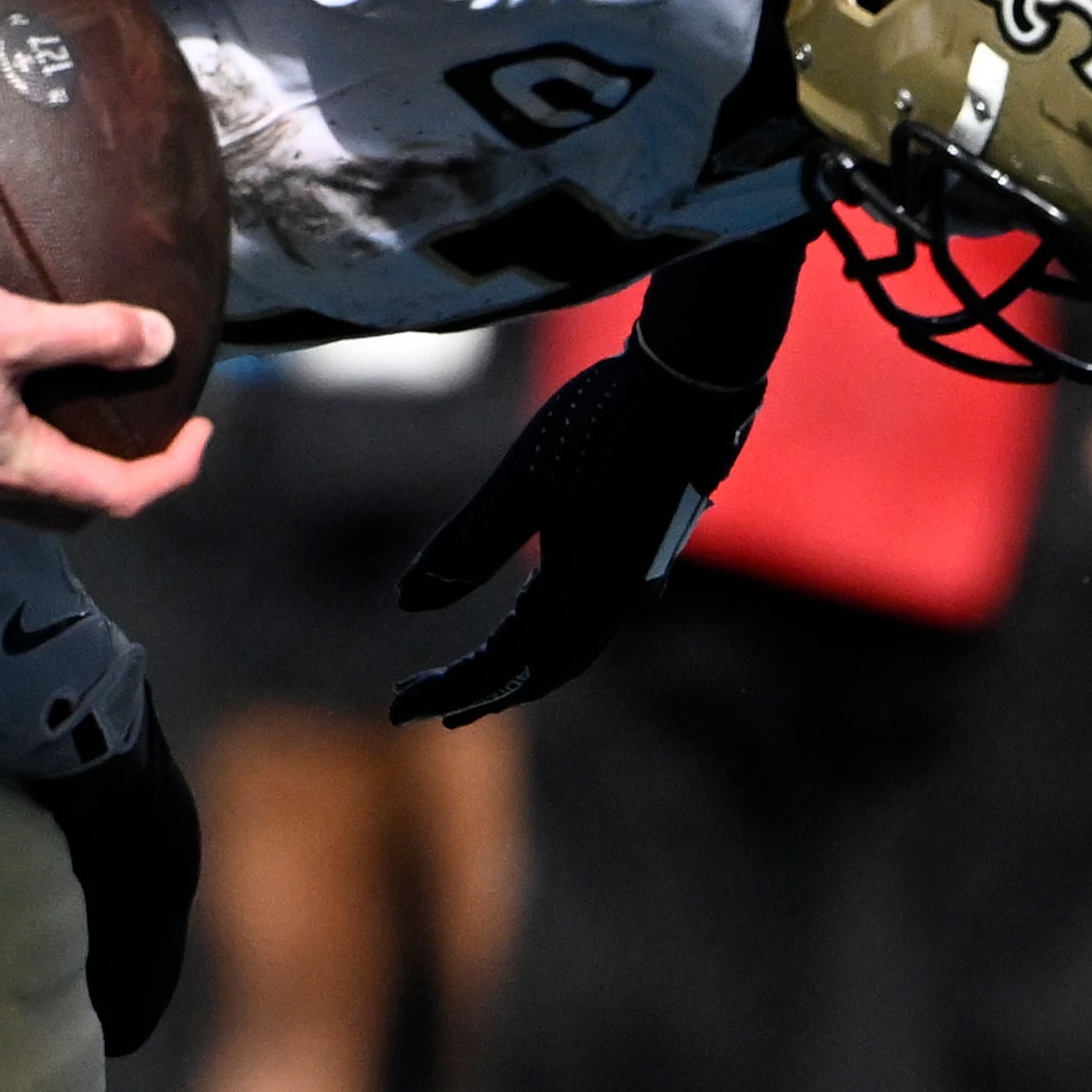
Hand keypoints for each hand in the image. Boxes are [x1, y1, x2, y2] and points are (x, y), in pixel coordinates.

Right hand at [0, 272, 209, 529]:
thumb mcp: (4, 324)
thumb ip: (90, 334)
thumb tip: (161, 340)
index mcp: (13, 470)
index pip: (119, 495)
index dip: (173, 471)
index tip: (200, 433)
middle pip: (73, 510)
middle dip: (123, 480)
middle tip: (148, 432)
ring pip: (24, 501)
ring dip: (67, 472)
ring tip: (85, 419)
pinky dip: (21, 460)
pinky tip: (11, 411)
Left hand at [391, 341, 753, 723]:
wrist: (692, 382)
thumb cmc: (603, 426)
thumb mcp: (522, 484)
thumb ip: (465, 547)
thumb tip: (405, 602)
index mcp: (586, 597)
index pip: (506, 666)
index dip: (451, 687)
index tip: (398, 709)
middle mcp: (615, 604)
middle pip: (537, 671)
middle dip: (479, 690)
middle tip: (421, 707)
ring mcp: (633, 581)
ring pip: (565, 648)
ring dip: (512, 667)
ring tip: (469, 681)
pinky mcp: (638, 555)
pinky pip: (584, 617)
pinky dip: (542, 632)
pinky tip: (522, 617)